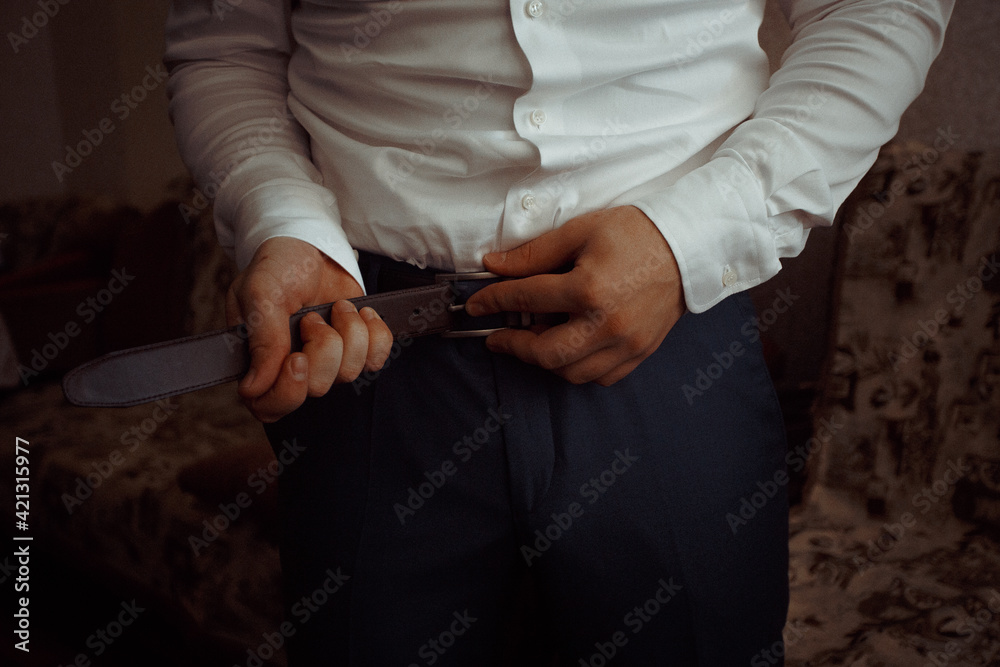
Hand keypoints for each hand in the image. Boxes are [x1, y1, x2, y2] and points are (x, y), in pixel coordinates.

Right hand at [226, 237, 392, 421]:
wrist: (311, 245)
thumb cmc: (278, 267)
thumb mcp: (260, 293)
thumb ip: (261, 339)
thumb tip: (253, 387)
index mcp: (260, 361)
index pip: (269, 407)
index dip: (288, 392)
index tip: (298, 358)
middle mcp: (293, 367)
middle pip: (317, 388)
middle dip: (323, 347)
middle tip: (312, 317)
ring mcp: (327, 360)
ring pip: (349, 373)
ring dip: (349, 333)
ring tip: (336, 307)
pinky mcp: (355, 348)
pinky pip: (377, 360)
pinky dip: (376, 335)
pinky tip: (362, 313)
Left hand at [464, 205, 685, 385]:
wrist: (688, 245)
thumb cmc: (636, 233)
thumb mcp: (580, 231)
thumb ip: (535, 253)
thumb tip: (494, 266)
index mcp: (588, 288)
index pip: (526, 299)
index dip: (493, 301)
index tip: (477, 304)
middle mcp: (607, 323)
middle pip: (545, 352)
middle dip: (514, 345)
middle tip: (498, 336)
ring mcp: (626, 343)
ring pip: (571, 372)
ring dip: (545, 360)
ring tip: (534, 340)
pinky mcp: (640, 352)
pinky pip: (600, 377)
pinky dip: (578, 368)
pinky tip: (569, 349)